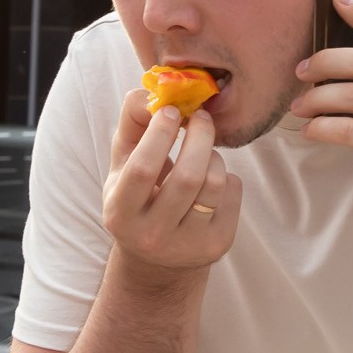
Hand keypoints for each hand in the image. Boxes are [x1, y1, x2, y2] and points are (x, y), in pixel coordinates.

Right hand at [103, 89, 242, 277]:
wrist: (158, 259)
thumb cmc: (138, 197)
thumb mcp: (123, 165)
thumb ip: (132, 123)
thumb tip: (153, 93)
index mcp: (120, 213)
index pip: (142, 169)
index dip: (160, 134)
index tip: (172, 111)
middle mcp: (152, 235)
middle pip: (188, 176)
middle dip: (200, 136)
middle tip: (201, 116)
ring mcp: (188, 245)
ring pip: (214, 183)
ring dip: (213, 154)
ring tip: (204, 151)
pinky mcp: (218, 246)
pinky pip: (232, 193)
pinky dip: (226, 175)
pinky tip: (211, 180)